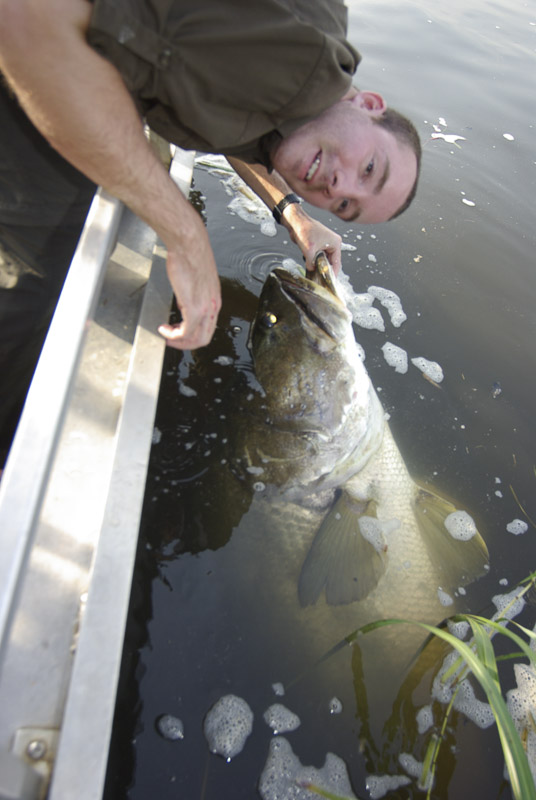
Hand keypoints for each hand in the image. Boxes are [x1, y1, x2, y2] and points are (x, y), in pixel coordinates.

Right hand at [158, 227, 221, 349]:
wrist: (189, 243)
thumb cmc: (191, 254)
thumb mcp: (196, 279)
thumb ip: (192, 293)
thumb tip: (184, 301)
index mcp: (214, 299)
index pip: (208, 327)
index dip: (193, 334)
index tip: (179, 331)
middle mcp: (213, 306)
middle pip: (204, 337)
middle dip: (187, 343)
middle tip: (172, 340)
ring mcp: (205, 308)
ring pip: (197, 338)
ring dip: (180, 342)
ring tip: (166, 336)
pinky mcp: (194, 307)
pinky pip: (185, 332)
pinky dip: (173, 335)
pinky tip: (164, 329)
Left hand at [286, 211, 342, 274]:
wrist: (295, 222)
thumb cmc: (304, 230)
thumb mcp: (309, 251)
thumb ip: (311, 263)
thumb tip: (312, 270)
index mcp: (335, 243)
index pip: (337, 262)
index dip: (333, 272)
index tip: (331, 281)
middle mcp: (332, 243)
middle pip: (331, 261)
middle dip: (326, 269)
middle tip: (322, 279)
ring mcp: (325, 243)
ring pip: (324, 259)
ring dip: (320, 265)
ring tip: (317, 274)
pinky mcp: (318, 244)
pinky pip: (319, 256)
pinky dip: (315, 261)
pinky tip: (312, 267)